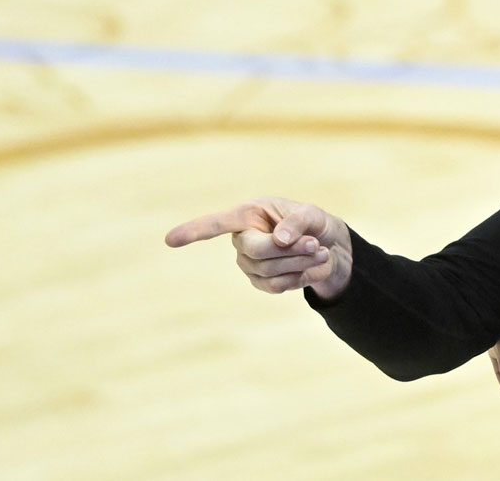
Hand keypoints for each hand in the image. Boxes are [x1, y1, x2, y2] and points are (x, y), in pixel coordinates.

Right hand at [165, 197, 353, 299]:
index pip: (217, 224)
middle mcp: (242, 239)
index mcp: (248, 214)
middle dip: (289, 249)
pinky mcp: (262, 282)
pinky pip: (277, 285)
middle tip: (315, 243)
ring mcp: (249, 264)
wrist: (329, 247)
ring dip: (300, 261)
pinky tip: (312, 265)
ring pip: (269, 270)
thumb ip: (296, 223)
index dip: (194, 231)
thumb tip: (278, 239)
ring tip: (320, 250)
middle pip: (256, 250)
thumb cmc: (314, 223)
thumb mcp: (311, 215)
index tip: (170, 239)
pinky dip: (300, 275)